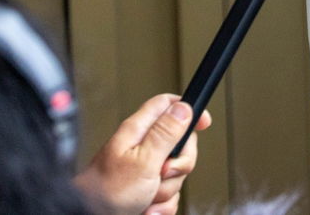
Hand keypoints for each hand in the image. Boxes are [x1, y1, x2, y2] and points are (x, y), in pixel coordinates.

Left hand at [72, 94, 211, 214]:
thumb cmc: (106, 192)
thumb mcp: (143, 160)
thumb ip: (165, 132)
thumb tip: (184, 107)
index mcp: (138, 131)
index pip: (168, 105)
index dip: (188, 109)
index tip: (203, 122)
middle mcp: (141, 148)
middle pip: (179, 143)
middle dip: (179, 164)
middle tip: (163, 172)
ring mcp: (143, 170)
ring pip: (174, 173)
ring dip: (167, 190)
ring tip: (147, 195)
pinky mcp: (143, 190)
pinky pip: (167, 195)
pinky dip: (160, 205)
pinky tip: (146, 208)